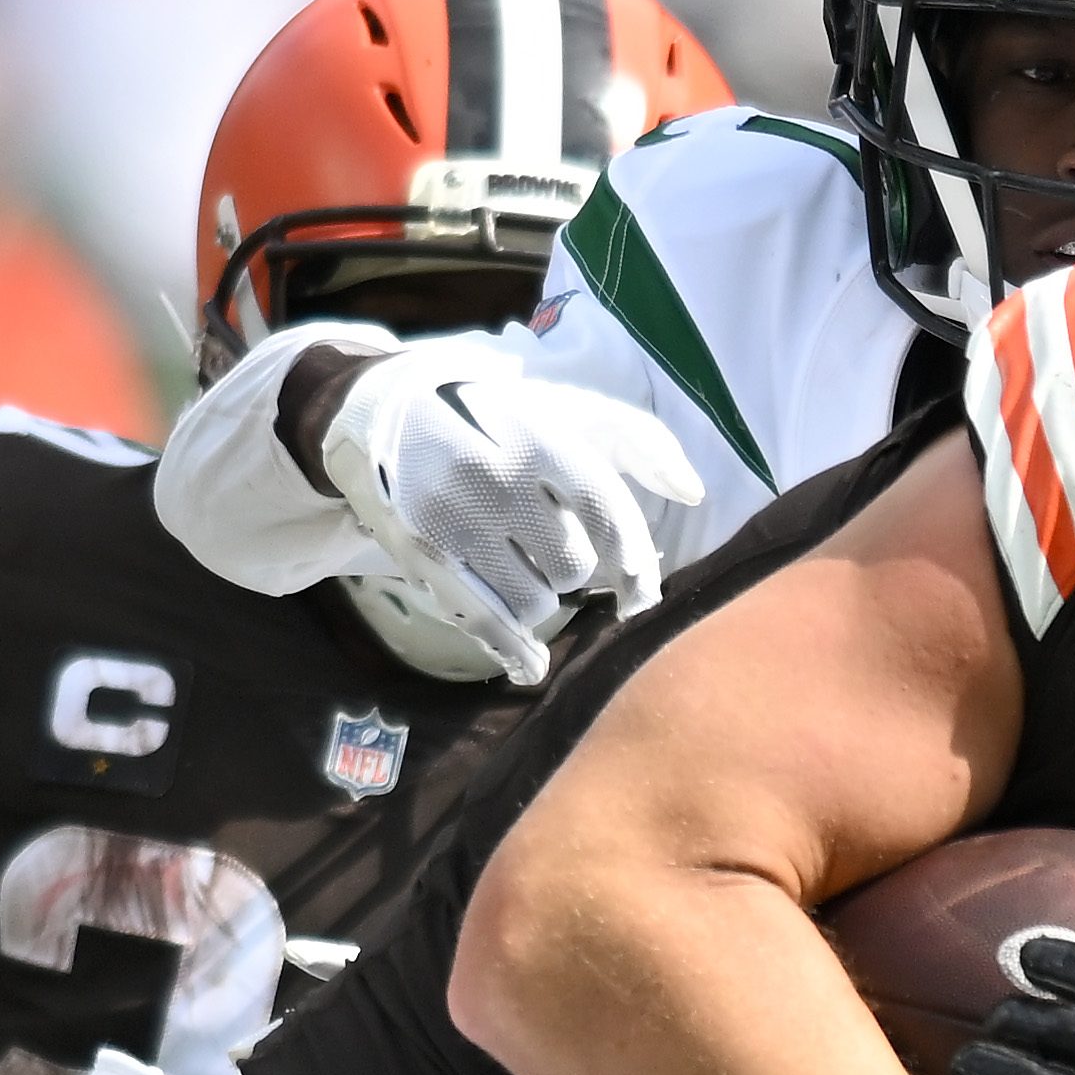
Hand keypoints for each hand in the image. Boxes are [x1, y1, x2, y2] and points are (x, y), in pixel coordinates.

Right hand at [317, 343, 699, 678]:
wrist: (381, 411)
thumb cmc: (495, 415)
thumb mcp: (564, 408)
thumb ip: (637, 442)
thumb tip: (693, 492)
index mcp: (540, 435)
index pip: (604, 509)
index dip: (633, 561)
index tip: (641, 593)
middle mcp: (495, 475)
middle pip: (570, 567)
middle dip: (571, 570)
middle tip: (549, 551)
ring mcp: (453, 517)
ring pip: (532, 601)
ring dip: (539, 598)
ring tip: (519, 568)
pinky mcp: (421, 553)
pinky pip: (483, 622)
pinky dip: (513, 651)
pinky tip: (531, 666)